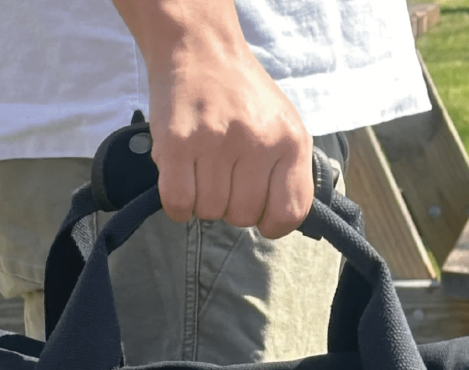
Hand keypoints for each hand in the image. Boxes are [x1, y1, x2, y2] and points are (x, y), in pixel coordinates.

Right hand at [112, 0, 313, 238]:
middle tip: (223, 174)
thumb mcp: (283, 126)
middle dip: (230, 205)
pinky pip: (178, 204)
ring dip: (202, 199)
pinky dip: (178, 203)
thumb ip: (287, 173)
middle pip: (243, 217)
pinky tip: (182, 179)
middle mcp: (257, 141)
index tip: (259, 209)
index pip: (289, 213)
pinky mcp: (178, 144)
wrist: (201, 48)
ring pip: (209, 212)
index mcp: (290, 140)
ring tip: (203, 167)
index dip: (270, 222)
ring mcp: (216, 142)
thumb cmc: (242, 96)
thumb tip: (276, 221)